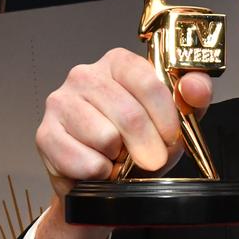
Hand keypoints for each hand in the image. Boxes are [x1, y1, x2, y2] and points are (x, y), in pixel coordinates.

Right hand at [32, 48, 211, 238]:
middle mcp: (86, 74)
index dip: (164, 117)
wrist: (107, 176)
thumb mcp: (177, 117)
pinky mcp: (44, 133)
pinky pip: (82, 160)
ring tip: (119, 156)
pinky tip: (100, 167)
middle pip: (128, 113)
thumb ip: (194, 97)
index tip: (172, 139)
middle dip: (147, 145)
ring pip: (105, 138)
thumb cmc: (143, 140)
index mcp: (119, 62)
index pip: (147, 82)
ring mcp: (61, 102)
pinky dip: (99, 172)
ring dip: (120, 158)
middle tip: (151, 160)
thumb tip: (194, 85)